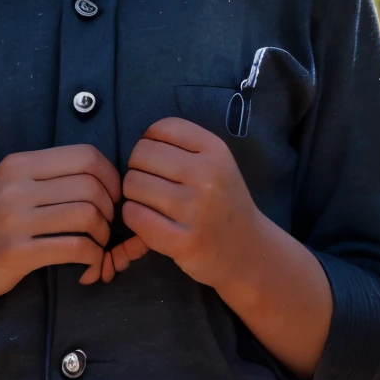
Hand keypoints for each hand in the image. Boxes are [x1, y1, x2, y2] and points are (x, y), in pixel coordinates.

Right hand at [0, 144, 120, 298]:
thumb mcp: (15, 185)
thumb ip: (51, 176)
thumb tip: (107, 177)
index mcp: (19, 164)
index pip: (84, 156)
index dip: (110, 176)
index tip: (113, 197)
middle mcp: (15, 187)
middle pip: (90, 186)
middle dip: (110, 210)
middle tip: (107, 227)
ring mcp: (14, 220)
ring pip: (87, 216)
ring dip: (103, 234)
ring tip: (98, 245)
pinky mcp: (16, 252)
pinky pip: (74, 247)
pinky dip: (93, 257)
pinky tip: (90, 264)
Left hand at [112, 117, 259, 291]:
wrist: (248, 252)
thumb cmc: (224, 202)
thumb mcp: (218, 163)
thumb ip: (184, 147)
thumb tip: (140, 141)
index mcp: (216, 151)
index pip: (162, 128)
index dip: (148, 140)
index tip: (155, 158)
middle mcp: (207, 176)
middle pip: (141, 154)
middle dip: (137, 167)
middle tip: (148, 183)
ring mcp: (195, 210)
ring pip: (133, 184)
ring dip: (132, 193)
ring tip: (147, 201)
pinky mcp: (182, 242)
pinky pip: (134, 215)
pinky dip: (132, 215)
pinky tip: (145, 219)